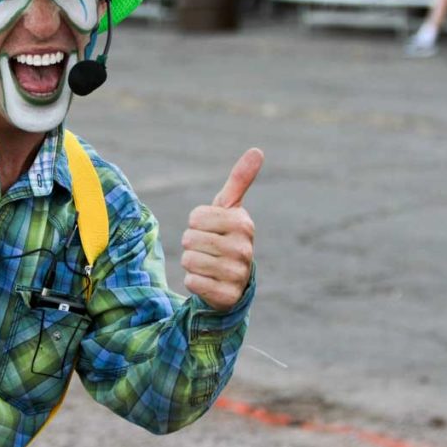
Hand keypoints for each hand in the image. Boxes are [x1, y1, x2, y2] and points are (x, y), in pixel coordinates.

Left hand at [181, 148, 262, 310]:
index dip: (197, 223)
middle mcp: (244, 249)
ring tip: (208, 264)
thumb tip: (257, 150)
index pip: (195, 217)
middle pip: (190, 239)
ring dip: (192, 263)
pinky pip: (191, 282)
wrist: (234, 280)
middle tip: (209, 249)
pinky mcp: (226, 295)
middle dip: (193, 244)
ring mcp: (237, 274)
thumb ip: (240, 180)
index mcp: (243, 224)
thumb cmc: (227, 236)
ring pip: (189, 260)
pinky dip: (194, 282)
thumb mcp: (231, 208)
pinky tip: (209, 281)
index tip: (211, 229)